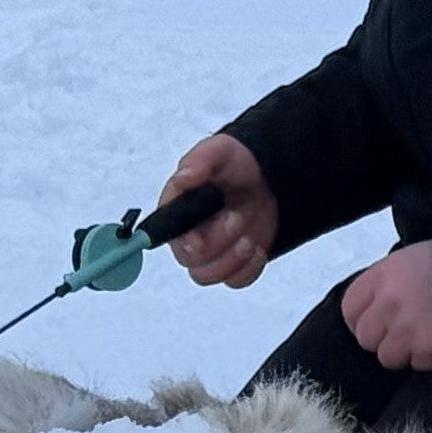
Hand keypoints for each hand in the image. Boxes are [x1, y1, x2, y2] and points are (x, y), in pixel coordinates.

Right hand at [159, 133, 275, 289]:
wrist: (266, 175)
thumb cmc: (235, 163)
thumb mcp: (220, 151)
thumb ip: (200, 160)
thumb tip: (184, 177)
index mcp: (176, 208)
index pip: (165, 235)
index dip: (185, 240)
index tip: (202, 236)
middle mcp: (188, 233)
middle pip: (189, 260)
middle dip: (217, 243)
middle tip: (236, 218)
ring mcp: (211, 251)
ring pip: (207, 276)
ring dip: (231, 261)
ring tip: (248, 239)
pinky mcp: (232, 262)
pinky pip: (234, 281)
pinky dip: (248, 269)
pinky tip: (257, 248)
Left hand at [342, 241, 431, 371]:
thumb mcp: (411, 259)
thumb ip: (389, 282)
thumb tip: (380, 303)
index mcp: (380, 278)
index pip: (350, 309)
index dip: (360, 320)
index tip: (372, 325)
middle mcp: (386, 306)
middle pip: (365, 338)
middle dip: (382, 339)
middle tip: (402, 334)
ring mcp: (405, 331)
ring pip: (387, 357)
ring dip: (404, 353)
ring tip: (424, 340)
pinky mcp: (428, 352)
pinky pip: (418, 365)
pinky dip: (429, 358)